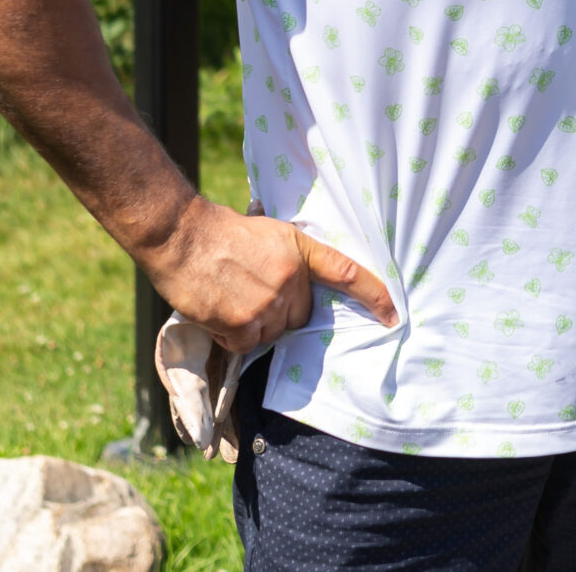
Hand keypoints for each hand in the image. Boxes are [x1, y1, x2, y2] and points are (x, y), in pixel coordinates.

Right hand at [145, 198, 397, 351]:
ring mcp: (267, 303)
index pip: (347, 273)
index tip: (392, 314)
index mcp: (300, 250)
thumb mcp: (269, 233)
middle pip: (299, 316)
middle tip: (252, 293)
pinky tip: (219, 312)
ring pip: (273, 333)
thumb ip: (290, 259)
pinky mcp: (242, 323)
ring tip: (231, 298)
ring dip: (254, 325)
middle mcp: (290, 278)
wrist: (182, 235)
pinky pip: (247, 344)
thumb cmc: (222, 231)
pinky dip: (233, 336)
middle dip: (281, 312)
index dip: (374, 294)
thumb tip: (300, 284)